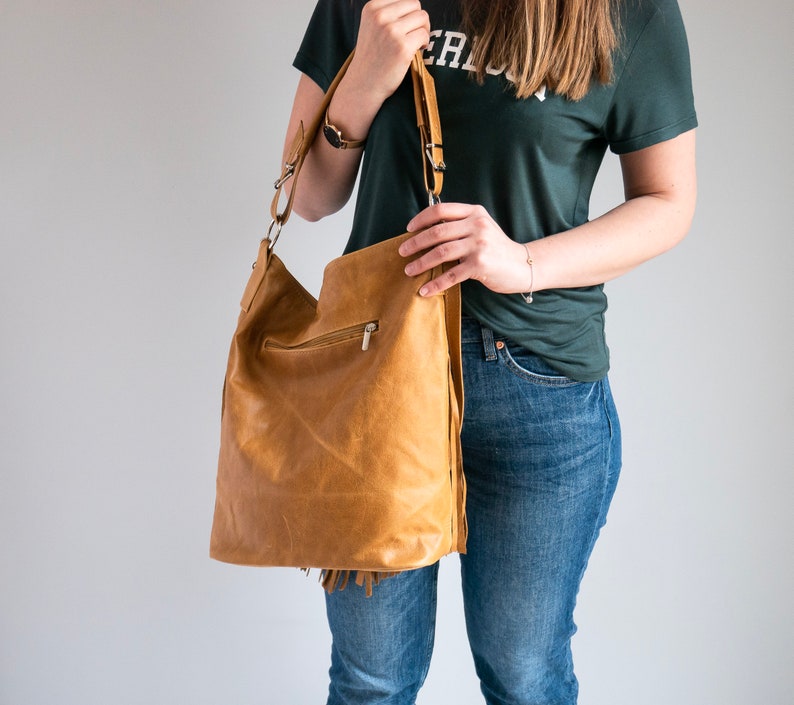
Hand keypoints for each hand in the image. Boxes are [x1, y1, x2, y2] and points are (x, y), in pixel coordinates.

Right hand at [348, 0, 430, 103]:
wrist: (363, 84)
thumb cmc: (372, 56)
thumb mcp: (372, 26)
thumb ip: (389, 12)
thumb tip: (415, 7)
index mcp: (372, 7)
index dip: (408, 13)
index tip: (404, 27)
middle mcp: (380, 16)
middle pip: (415, 4)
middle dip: (418, 20)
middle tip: (413, 35)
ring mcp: (391, 31)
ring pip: (422, 17)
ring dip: (423, 30)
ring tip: (414, 43)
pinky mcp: (402, 47)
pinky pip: (424, 35)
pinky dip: (424, 43)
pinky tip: (415, 51)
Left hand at [399, 203, 532, 295]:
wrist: (522, 265)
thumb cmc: (497, 248)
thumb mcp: (481, 227)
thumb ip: (460, 225)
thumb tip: (427, 231)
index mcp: (474, 212)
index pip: (441, 210)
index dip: (421, 219)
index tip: (408, 229)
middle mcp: (477, 226)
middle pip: (437, 232)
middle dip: (415, 243)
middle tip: (402, 252)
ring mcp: (479, 245)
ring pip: (441, 253)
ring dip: (421, 263)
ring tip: (409, 270)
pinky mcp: (480, 265)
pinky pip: (451, 275)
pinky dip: (435, 284)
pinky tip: (425, 290)